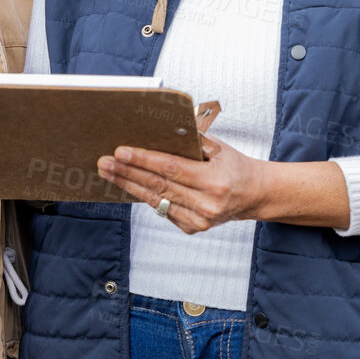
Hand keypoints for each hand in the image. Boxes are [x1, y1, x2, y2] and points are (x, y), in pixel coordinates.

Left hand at [98, 135, 267, 234]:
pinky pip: (163, 210)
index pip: (170, 169)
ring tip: (108, 172)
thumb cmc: (235, 166)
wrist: (254, 194)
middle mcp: (206, 204)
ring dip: (129, 185)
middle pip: (158, 186)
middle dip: (127, 172)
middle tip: (104, 162)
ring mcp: (199, 220)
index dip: (143, 160)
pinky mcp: (192, 228)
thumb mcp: (218, 148)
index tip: (121, 152)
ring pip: (156, 200)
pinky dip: (145, 196)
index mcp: (214, 181)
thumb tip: (156, 131)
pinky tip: (129, 185)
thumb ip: (190, 141)